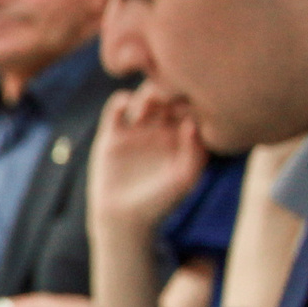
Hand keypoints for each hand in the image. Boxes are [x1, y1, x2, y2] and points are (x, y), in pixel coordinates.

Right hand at [89, 84, 205, 233]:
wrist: (124, 219)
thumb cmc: (160, 202)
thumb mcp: (185, 179)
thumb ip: (195, 151)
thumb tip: (192, 122)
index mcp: (183, 136)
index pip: (191, 103)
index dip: (191, 96)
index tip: (189, 103)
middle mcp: (161, 129)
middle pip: (169, 92)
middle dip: (168, 87)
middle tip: (166, 96)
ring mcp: (137, 130)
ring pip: (144, 95)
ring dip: (146, 92)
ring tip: (145, 107)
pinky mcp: (112, 135)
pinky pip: (117, 107)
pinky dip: (120, 100)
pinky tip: (124, 109)